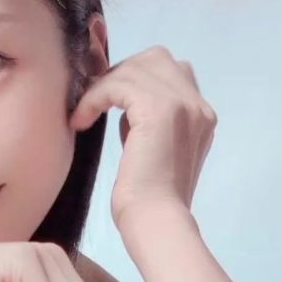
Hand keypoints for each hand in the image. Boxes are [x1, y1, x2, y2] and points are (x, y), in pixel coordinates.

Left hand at [69, 46, 217, 233]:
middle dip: (122, 73)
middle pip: (156, 59)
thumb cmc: (149, 204)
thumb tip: (126, 107)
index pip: (171, 74)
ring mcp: (183, 104)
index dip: (136, 80)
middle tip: (96, 101)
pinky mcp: (159, 109)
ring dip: (103, 86)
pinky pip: (118, 83)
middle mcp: (198, 106)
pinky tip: (81, 120)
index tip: (108, 102)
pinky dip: (95, 97)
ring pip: (135, 67)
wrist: (156, 222)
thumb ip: (150, 127)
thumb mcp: (154, 155)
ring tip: (84, 114)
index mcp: (201, 118)